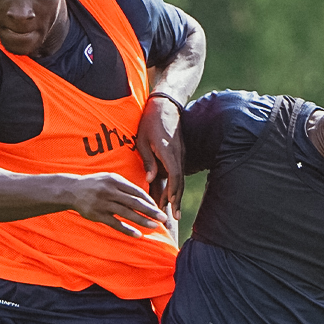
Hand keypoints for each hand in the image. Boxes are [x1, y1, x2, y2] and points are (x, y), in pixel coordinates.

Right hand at [68, 173, 167, 236]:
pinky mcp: (97, 215)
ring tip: (154, 226)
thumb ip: (125, 186)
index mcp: (115, 180)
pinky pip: (115, 224)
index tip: (159, 208)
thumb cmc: (95, 184)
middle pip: (134, 202)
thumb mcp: (109, 178)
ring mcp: (103, 203)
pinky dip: (127, 230)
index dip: (149, 200)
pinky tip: (138, 235)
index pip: (137, 191)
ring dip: (142, 220)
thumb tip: (144, 197)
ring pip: (126, 213)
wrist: (72, 190)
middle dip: (151, 211)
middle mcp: (110, 191)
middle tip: (164, 218)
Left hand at [136, 94, 183, 216]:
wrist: (165, 106)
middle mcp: (177, 155)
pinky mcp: (179, 154)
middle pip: (179, 182)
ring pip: (179, 179)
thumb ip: (148, 161)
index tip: (170, 206)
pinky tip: (170, 196)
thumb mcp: (143, 141)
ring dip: (176, 196)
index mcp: (168, 152)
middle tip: (173, 218)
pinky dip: (175, 186)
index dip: (173, 192)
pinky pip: (177, 173)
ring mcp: (180, 155)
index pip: (174, 176)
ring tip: (172, 212)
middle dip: (176, 201)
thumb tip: (150, 179)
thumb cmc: (150, 122)